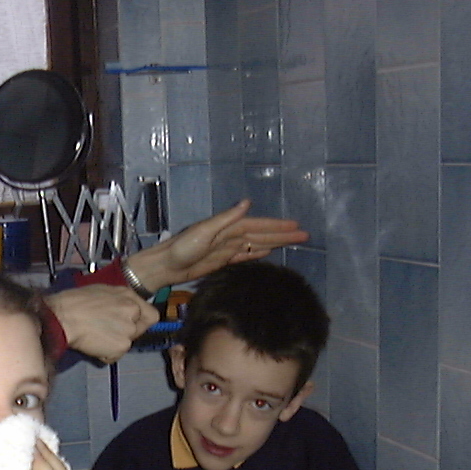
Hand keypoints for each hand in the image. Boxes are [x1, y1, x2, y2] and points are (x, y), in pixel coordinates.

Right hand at [44, 285, 158, 364]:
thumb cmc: (75, 302)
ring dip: (114, 344)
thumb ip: (119, 301)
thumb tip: (124, 309)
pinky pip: (116, 355)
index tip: (131, 325)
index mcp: (129, 296)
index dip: (141, 322)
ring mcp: (129, 330)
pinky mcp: (121, 346)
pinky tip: (93, 344)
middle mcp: (133, 312)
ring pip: (127, 343)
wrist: (63, 317)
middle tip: (106, 331)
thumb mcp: (103, 291)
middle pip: (138, 331)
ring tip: (95, 337)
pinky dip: (105, 354)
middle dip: (125, 334)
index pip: (151, 315)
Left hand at [126, 199, 308, 290]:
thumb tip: (247, 203)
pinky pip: (245, 255)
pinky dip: (257, 252)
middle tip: (304, 235)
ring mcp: (226, 248)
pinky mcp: (221, 261)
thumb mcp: (204, 231)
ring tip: (293, 242)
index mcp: (227, 227)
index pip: (258, 225)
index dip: (277, 226)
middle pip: (261, 234)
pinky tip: (268, 252)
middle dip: (282, 234)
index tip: (296, 227)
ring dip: (274, 242)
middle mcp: (229, 235)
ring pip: (256, 244)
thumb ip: (226, 218)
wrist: (165, 267)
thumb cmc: (181, 248)